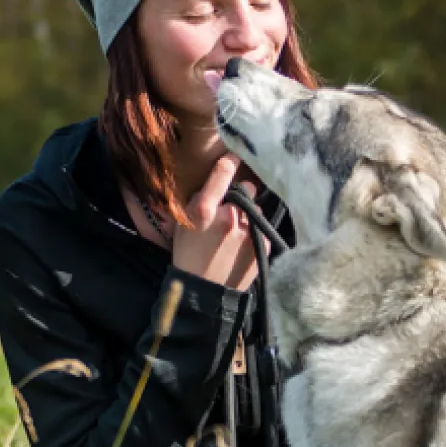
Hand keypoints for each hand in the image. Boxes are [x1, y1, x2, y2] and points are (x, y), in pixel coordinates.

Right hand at [172, 155, 267, 290]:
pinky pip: (260, 228)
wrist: (205, 293)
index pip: (223, 172)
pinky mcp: (263, 245)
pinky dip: (253, 233)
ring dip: (247, 216)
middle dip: (240, 195)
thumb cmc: (189, 256)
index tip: (235, 153)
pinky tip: (241, 248)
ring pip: (255, 209)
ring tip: (234, 236)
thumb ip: (198, 201)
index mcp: (205, 210)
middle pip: (247, 189)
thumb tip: (215, 181)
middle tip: (230, 211)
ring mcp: (249, 231)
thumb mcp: (182, 225)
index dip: (231, 160)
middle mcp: (230, 217)